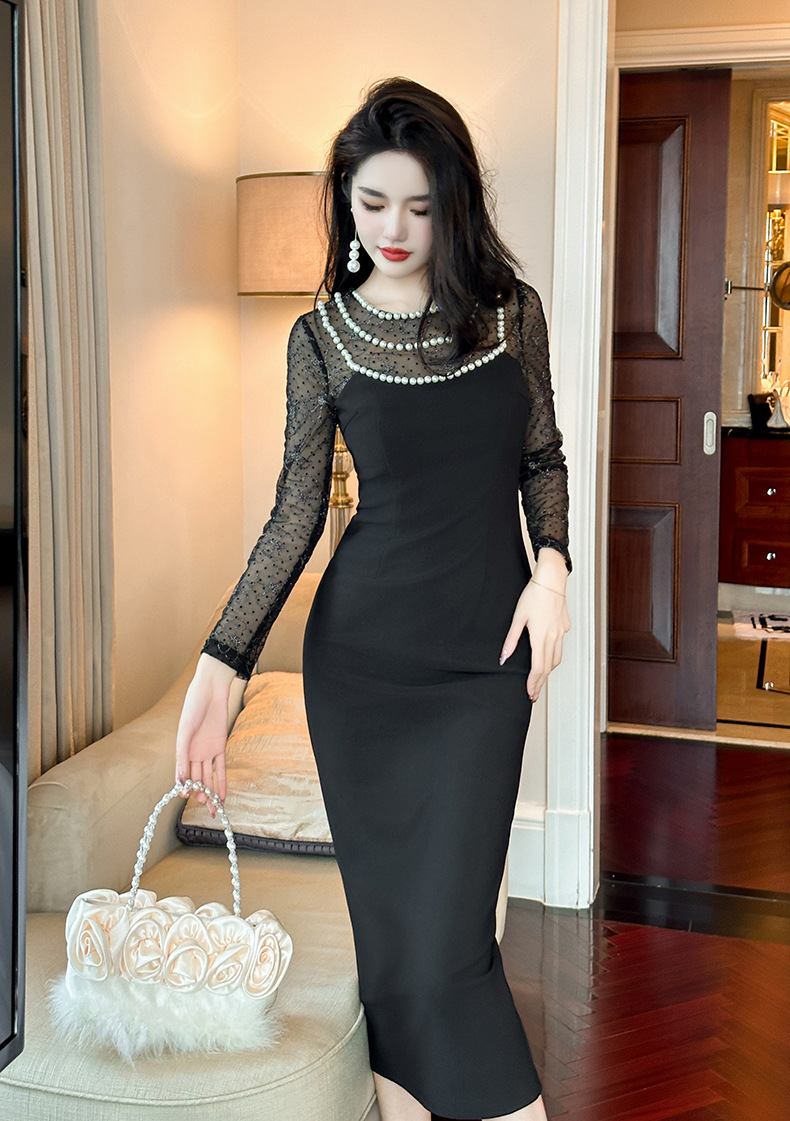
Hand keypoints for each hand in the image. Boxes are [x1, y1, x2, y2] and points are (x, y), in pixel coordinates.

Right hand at [174, 654, 241, 816]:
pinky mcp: (220, 746)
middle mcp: (194, 752)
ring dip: (210, 791)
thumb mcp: (185, 730)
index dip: (184, 786)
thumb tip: (181, 778)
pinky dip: (222, 781)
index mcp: (182, 749)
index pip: (182, 773)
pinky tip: (222, 795)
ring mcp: (207, 750)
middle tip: (204, 807)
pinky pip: (221, 767)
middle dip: (199, 793)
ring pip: (208, 776)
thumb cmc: (193, 706)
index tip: (186, 797)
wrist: (211, 689)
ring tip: (213, 807)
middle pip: (196, 778)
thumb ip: (183, 754)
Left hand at [499, 578, 570, 701]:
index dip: (534, 682)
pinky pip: (560, 645)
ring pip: (557, 658)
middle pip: (548, 667)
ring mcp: (561, 632)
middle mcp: (553, 637)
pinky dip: (554, 655)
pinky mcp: (565, 626)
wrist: (551, 579)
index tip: (530, 692)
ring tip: (540, 678)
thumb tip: (504, 657)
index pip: (538, 667)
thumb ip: (511, 640)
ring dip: (548, 670)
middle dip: (541, 681)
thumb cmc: (534, 595)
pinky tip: (548, 654)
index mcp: (540, 636)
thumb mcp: (518, 618)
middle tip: (534, 692)